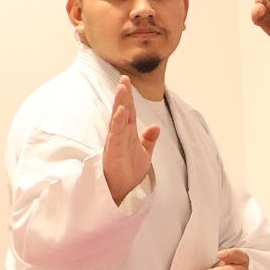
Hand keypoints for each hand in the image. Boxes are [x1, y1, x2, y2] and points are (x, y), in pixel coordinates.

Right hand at [101, 76, 160, 204]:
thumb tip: (155, 126)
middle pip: (122, 111)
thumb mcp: (145, 152)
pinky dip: (118, 122)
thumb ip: (149, 139)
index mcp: (128, 133)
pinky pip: (116, 134)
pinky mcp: (114, 150)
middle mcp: (120, 135)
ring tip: (122, 88)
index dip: (129, 97)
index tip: (127, 81)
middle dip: (123, 95)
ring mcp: (116, 142)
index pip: (128, 111)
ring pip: (118, 119)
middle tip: (124, 78)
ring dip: (120, 103)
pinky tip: (120, 110)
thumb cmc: (130, 170)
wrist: (124, 190)